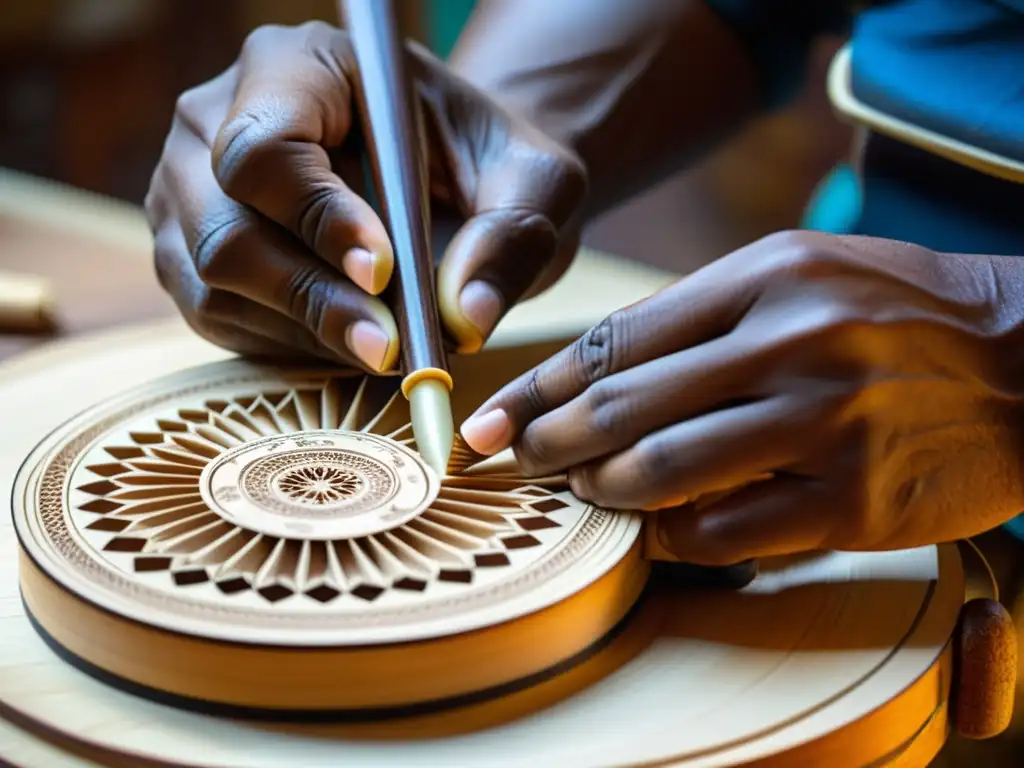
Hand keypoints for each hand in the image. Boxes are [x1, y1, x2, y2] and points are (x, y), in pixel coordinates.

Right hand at [145, 22, 585, 370]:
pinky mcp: (190, 250)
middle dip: (311, 296)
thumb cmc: (486, 167)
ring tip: (382, 345)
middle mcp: (218, 119)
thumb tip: (465, 315)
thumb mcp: (535, 183)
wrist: (454, 188)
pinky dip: (282, 342)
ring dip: (302, 329)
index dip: (317, 218)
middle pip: (225, 226)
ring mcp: (191, 187)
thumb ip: (514, 235)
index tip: (384, 272)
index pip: (267, 146)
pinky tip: (344, 340)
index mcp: (298, 66)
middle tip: (389, 344)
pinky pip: (214, 314)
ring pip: (212, 281)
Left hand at [460, 231, 1023, 563]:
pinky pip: (728, 530)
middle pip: (624, 405)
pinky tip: (656, 531)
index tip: (494, 416)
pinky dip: (674, 536)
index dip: (541, 385)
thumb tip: (597, 370)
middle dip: (548, 442)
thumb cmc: (898, 312)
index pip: (617, 339)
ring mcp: (824, 425)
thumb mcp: (801, 272)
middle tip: (510, 462)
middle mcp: (792, 344)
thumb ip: (700, 315)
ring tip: (582, 492)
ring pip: (665, 471)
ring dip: (604, 490)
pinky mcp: (854, 501)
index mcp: (766, 277)